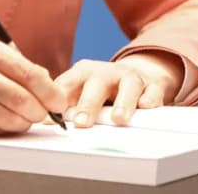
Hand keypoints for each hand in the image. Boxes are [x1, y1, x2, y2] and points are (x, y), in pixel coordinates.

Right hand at [0, 35, 66, 135]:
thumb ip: (15, 65)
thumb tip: (49, 84)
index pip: (29, 72)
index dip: (49, 91)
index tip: (60, 101)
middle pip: (20, 98)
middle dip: (40, 111)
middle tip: (46, 115)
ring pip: (6, 117)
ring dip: (23, 123)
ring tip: (27, 120)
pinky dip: (2, 130)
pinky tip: (5, 124)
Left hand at [56, 51, 184, 127]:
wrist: (136, 74)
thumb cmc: (100, 89)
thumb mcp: (79, 91)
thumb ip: (64, 105)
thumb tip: (44, 124)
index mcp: (83, 73)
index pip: (68, 84)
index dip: (59, 99)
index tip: (51, 118)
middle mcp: (107, 73)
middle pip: (97, 84)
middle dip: (89, 103)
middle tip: (82, 122)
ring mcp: (131, 78)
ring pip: (128, 85)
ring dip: (123, 101)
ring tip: (118, 118)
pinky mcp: (152, 86)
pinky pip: (152, 91)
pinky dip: (150, 99)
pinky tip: (146, 107)